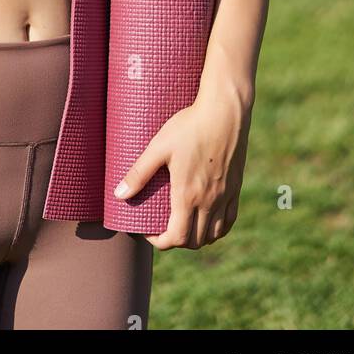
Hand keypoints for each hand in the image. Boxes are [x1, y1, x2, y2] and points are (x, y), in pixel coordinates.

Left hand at [112, 87, 251, 249]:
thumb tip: (118, 195)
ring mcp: (225, 196)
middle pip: (194, 241)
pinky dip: (216, 229)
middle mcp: (209, 201)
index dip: (159, 241)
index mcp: (188, 194)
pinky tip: (207, 219)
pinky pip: (229, 221)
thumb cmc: (189, 126)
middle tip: (162, 227)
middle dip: (175, 241)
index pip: (176, 238)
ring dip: (196, 238)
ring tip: (182, 224)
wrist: (224, 111)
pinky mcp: (235, 188)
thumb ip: (139, 173)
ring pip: (213, 235)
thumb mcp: (159, 147)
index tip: (148, 231)